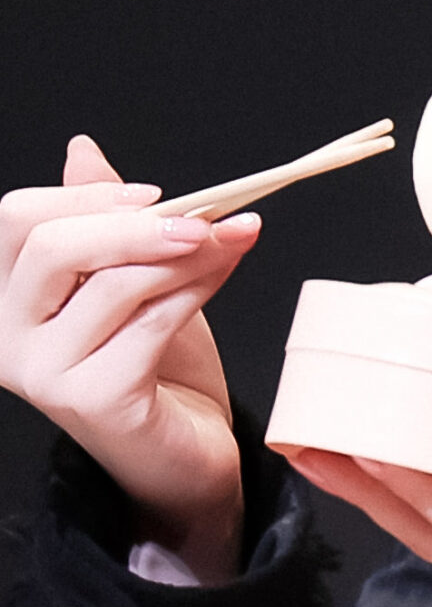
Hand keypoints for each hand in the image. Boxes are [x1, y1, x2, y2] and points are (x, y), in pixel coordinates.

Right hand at [0, 136, 260, 582]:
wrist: (187, 456)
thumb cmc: (157, 369)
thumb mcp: (129, 281)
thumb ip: (103, 223)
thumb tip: (83, 149)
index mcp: (7, 302)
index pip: (17, 221)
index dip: (87, 197)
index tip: (158, 195)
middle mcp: (9, 340)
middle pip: (53, 246)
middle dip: (135, 223)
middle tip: (204, 215)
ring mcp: (45, 375)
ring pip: (114, 282)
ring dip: (186, 250)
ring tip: (234, 234)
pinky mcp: (94, 401)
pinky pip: (152, 321)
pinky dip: (199, 285)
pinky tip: (230, 265)